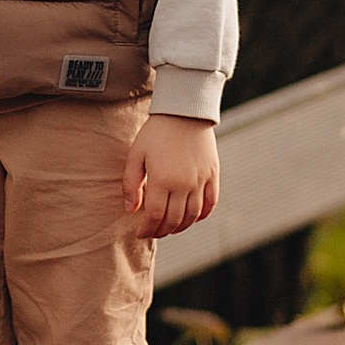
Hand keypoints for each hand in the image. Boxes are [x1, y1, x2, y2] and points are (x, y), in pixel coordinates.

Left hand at [124, 112, 218, 242]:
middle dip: (162, 231)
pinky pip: (210, 204)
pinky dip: (202, 216)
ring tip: (170, 228)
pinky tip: (192, 218)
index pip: (155, 216)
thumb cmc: (155, 132)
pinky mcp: (213, 175)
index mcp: (162, 179)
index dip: (147, 229)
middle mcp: (183, 184)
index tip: (141, 233)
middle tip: (154, 232)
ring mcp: (201, 180)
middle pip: (174, 220)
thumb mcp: (136, 154)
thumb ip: (131, 184)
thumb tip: (131, 210)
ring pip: (192, 216)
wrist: (184, 111)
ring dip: (181, 227)